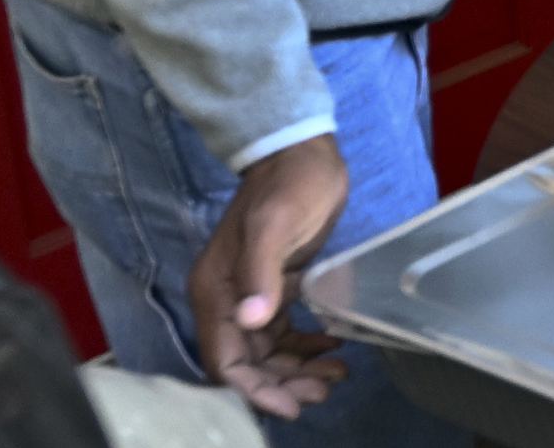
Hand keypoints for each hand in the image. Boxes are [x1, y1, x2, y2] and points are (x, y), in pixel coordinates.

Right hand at [187, 134, 349, 419]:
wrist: (301, 149)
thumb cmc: (288, 184)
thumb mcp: (274, 225)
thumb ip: (261, 272)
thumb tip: (252, 319)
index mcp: (216, 290)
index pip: (226, 359)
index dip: (254, 388)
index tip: (290, 404)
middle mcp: (228, 298)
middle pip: (248, 362)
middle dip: (282, 383)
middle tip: (324, 391)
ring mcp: (252, 292)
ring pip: (268, 350)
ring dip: (297, 368)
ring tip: (336, 375)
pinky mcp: (277, 284)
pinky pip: (284, 330)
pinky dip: (305, 344)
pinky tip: (333, 346)